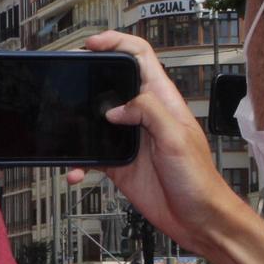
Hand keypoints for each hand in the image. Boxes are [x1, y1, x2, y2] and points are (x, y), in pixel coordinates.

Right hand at [73, 29, 263, 263]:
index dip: (116, 44)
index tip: (92, 45)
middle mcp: (144, 116)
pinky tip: (77, 172)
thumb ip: (148, 112)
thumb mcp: (177, 138)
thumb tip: (115, 107)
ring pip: (96, 120)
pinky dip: (80, 163)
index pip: (139, 57)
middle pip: (112, 84)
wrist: (198, 219)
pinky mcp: (119, 164)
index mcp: (162, 101)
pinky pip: (92, 157)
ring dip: (78, 126)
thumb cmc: (199, 180)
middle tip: (69, 79)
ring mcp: (130, 139)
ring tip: (65, 130)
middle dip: (88, 79)